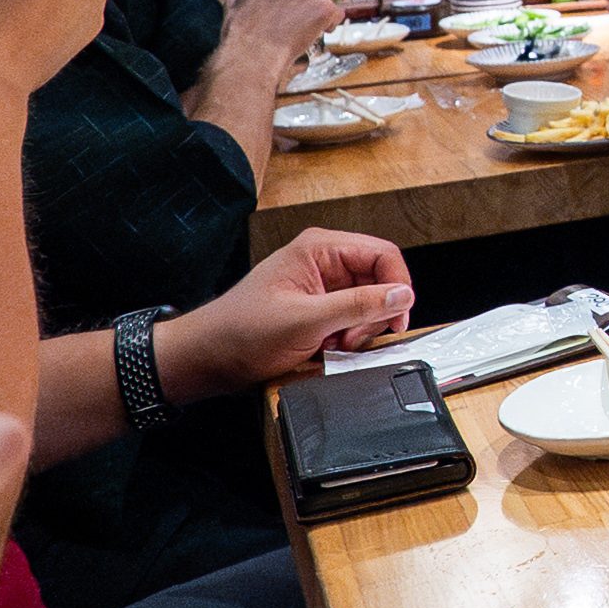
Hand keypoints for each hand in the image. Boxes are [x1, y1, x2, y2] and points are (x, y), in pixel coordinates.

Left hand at [160, 228, 415, 401]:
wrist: (207, 358)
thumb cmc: (240, 332)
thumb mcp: (306, 320)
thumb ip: (358, 305)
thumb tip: (402, 295)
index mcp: (319, 248)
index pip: (383, 254)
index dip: (397, 286)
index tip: (397, 318)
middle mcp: (322, 261)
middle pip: (378, 280)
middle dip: (374, 314)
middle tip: (353, 338)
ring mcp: (319, 286)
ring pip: (367, 303)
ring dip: (358, 329)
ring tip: (333, 345)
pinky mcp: (316, 308)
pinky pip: (350, 319)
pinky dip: (345, 337)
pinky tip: (325, 348)